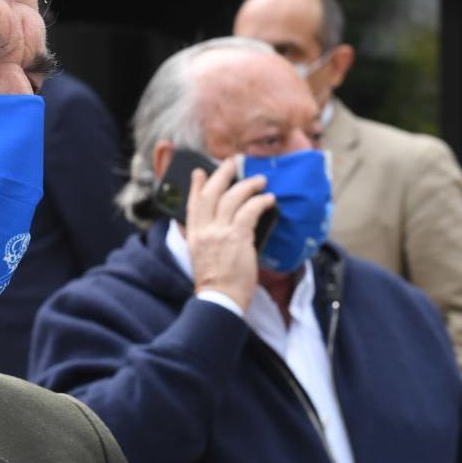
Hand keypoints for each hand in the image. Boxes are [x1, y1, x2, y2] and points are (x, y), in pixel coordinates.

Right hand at [184, 158, 275, 311]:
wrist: (220, 299)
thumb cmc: (215, 283)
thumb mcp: (199, 257)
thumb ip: (201, 239)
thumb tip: (209, 226)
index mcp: (193, 235)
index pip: (193, 204)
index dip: (197, 186)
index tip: (201, 172)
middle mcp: (204, 230)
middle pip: (212, 194)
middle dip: (222, 175)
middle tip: (231, 163)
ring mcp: (220, 232)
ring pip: (232, 198)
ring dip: (248, 185)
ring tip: (260, 180)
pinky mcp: (238, 237)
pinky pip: (250, 211)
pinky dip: (260, 202)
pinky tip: (269, 199)